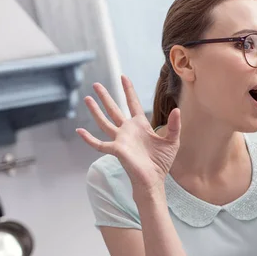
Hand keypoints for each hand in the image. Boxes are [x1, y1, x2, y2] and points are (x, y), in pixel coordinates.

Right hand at [76, 75, 180, 192]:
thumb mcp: (172, 141)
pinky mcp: (116, 150)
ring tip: (87, 98)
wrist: (154, 178)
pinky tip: (79, 131)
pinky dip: (89, 139)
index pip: (132, 104)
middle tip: (96, 84)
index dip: (128, 91)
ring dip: (95, 111)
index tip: (123, 77)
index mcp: (140, 126)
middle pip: (114, 110)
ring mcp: (120, 140)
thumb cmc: (162, 162)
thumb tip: (177, 110)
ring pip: (104, 122)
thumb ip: (174, 125)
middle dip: (106, 97)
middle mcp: (128, 130)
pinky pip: (99, 144)